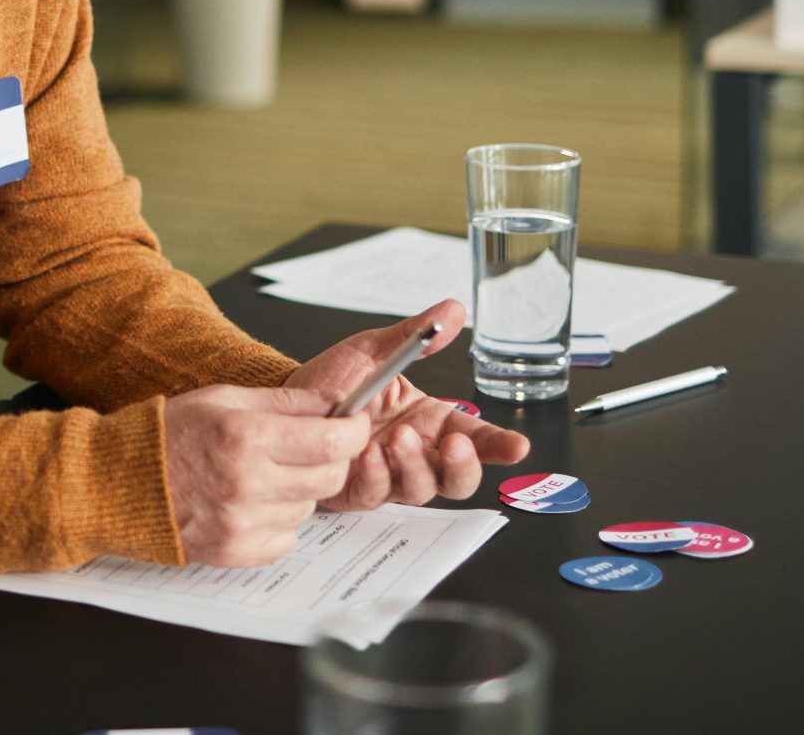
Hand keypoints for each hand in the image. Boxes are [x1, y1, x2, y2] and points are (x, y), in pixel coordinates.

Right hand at [163, 385, 373, 565]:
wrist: (121, 484)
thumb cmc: (170, 435)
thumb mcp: (225, 399)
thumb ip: (286, 402)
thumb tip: (336, 405)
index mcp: (245, 437)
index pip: (332, 441)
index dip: (353, 430)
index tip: (353, 423)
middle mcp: (247, 484)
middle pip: (330, 477)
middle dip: (331, 458)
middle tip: (311, 446)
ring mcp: (242, 524)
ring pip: (309, 507)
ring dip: (300, 488)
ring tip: (265, 473)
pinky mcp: (237, 552)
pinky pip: (287, 537)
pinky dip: (279, 519)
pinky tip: (251, 501)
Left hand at [281, 301, 531, 508]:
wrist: (286, 400)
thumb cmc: (332, 379)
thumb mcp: (374, 349)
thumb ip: (414, 336)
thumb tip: (452, 310)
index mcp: (427, 418)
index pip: (475, 437)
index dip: (498, 445)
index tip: (517, 446)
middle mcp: (415, 450)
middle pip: (458, 478)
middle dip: (463, 466)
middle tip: (454, 444)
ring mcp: (389, 474)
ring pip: (422, 489)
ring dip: (416, 466)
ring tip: (397, 439)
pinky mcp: (359, 490)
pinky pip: (378, 494)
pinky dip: (377, 475)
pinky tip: (368, 454)